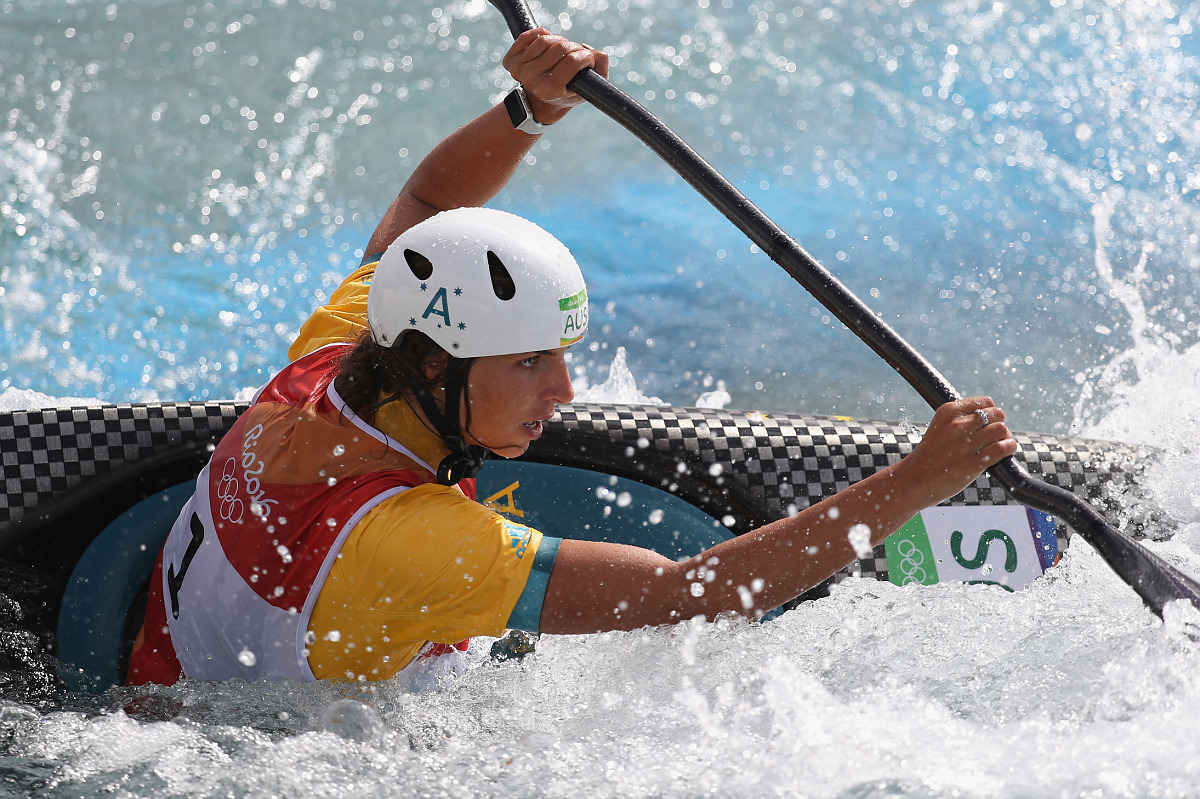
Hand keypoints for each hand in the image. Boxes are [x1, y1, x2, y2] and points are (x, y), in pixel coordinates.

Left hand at [502, 28, 609, 124]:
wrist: (539, 103)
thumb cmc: (566, 93)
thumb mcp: (587, 89)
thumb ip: (600, 71)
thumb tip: (594, 55)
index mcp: (549, 90)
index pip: (572, 61)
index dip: (585, 57)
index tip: (588, 60)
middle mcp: (531, 81)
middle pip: (560, 47)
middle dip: (574, 47)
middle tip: (576, 54)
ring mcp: (519, 70)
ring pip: (544, 39)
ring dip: (559, 40)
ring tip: (563, 50)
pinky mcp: (510, 61)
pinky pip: (527, 36)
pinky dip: (540, 34)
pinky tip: (547, 43)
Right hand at [894, 397, 1019, 507]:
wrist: (914, 481)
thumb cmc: (931, 454)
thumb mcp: (940, 427)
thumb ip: (961, 419)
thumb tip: (994, 416)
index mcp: (947, 412)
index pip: (985, 402)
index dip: (991, 412)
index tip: (988, 422)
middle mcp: (956, 425)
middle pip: (996, 414)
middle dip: (999, 423)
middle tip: (994, 435)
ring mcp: (965, 445)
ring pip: (1001, 429)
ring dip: (1005, 436)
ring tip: (999, 443)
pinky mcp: (973, 464)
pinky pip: (1002, 448)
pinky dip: (1010, 447)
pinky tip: (1007, 450)